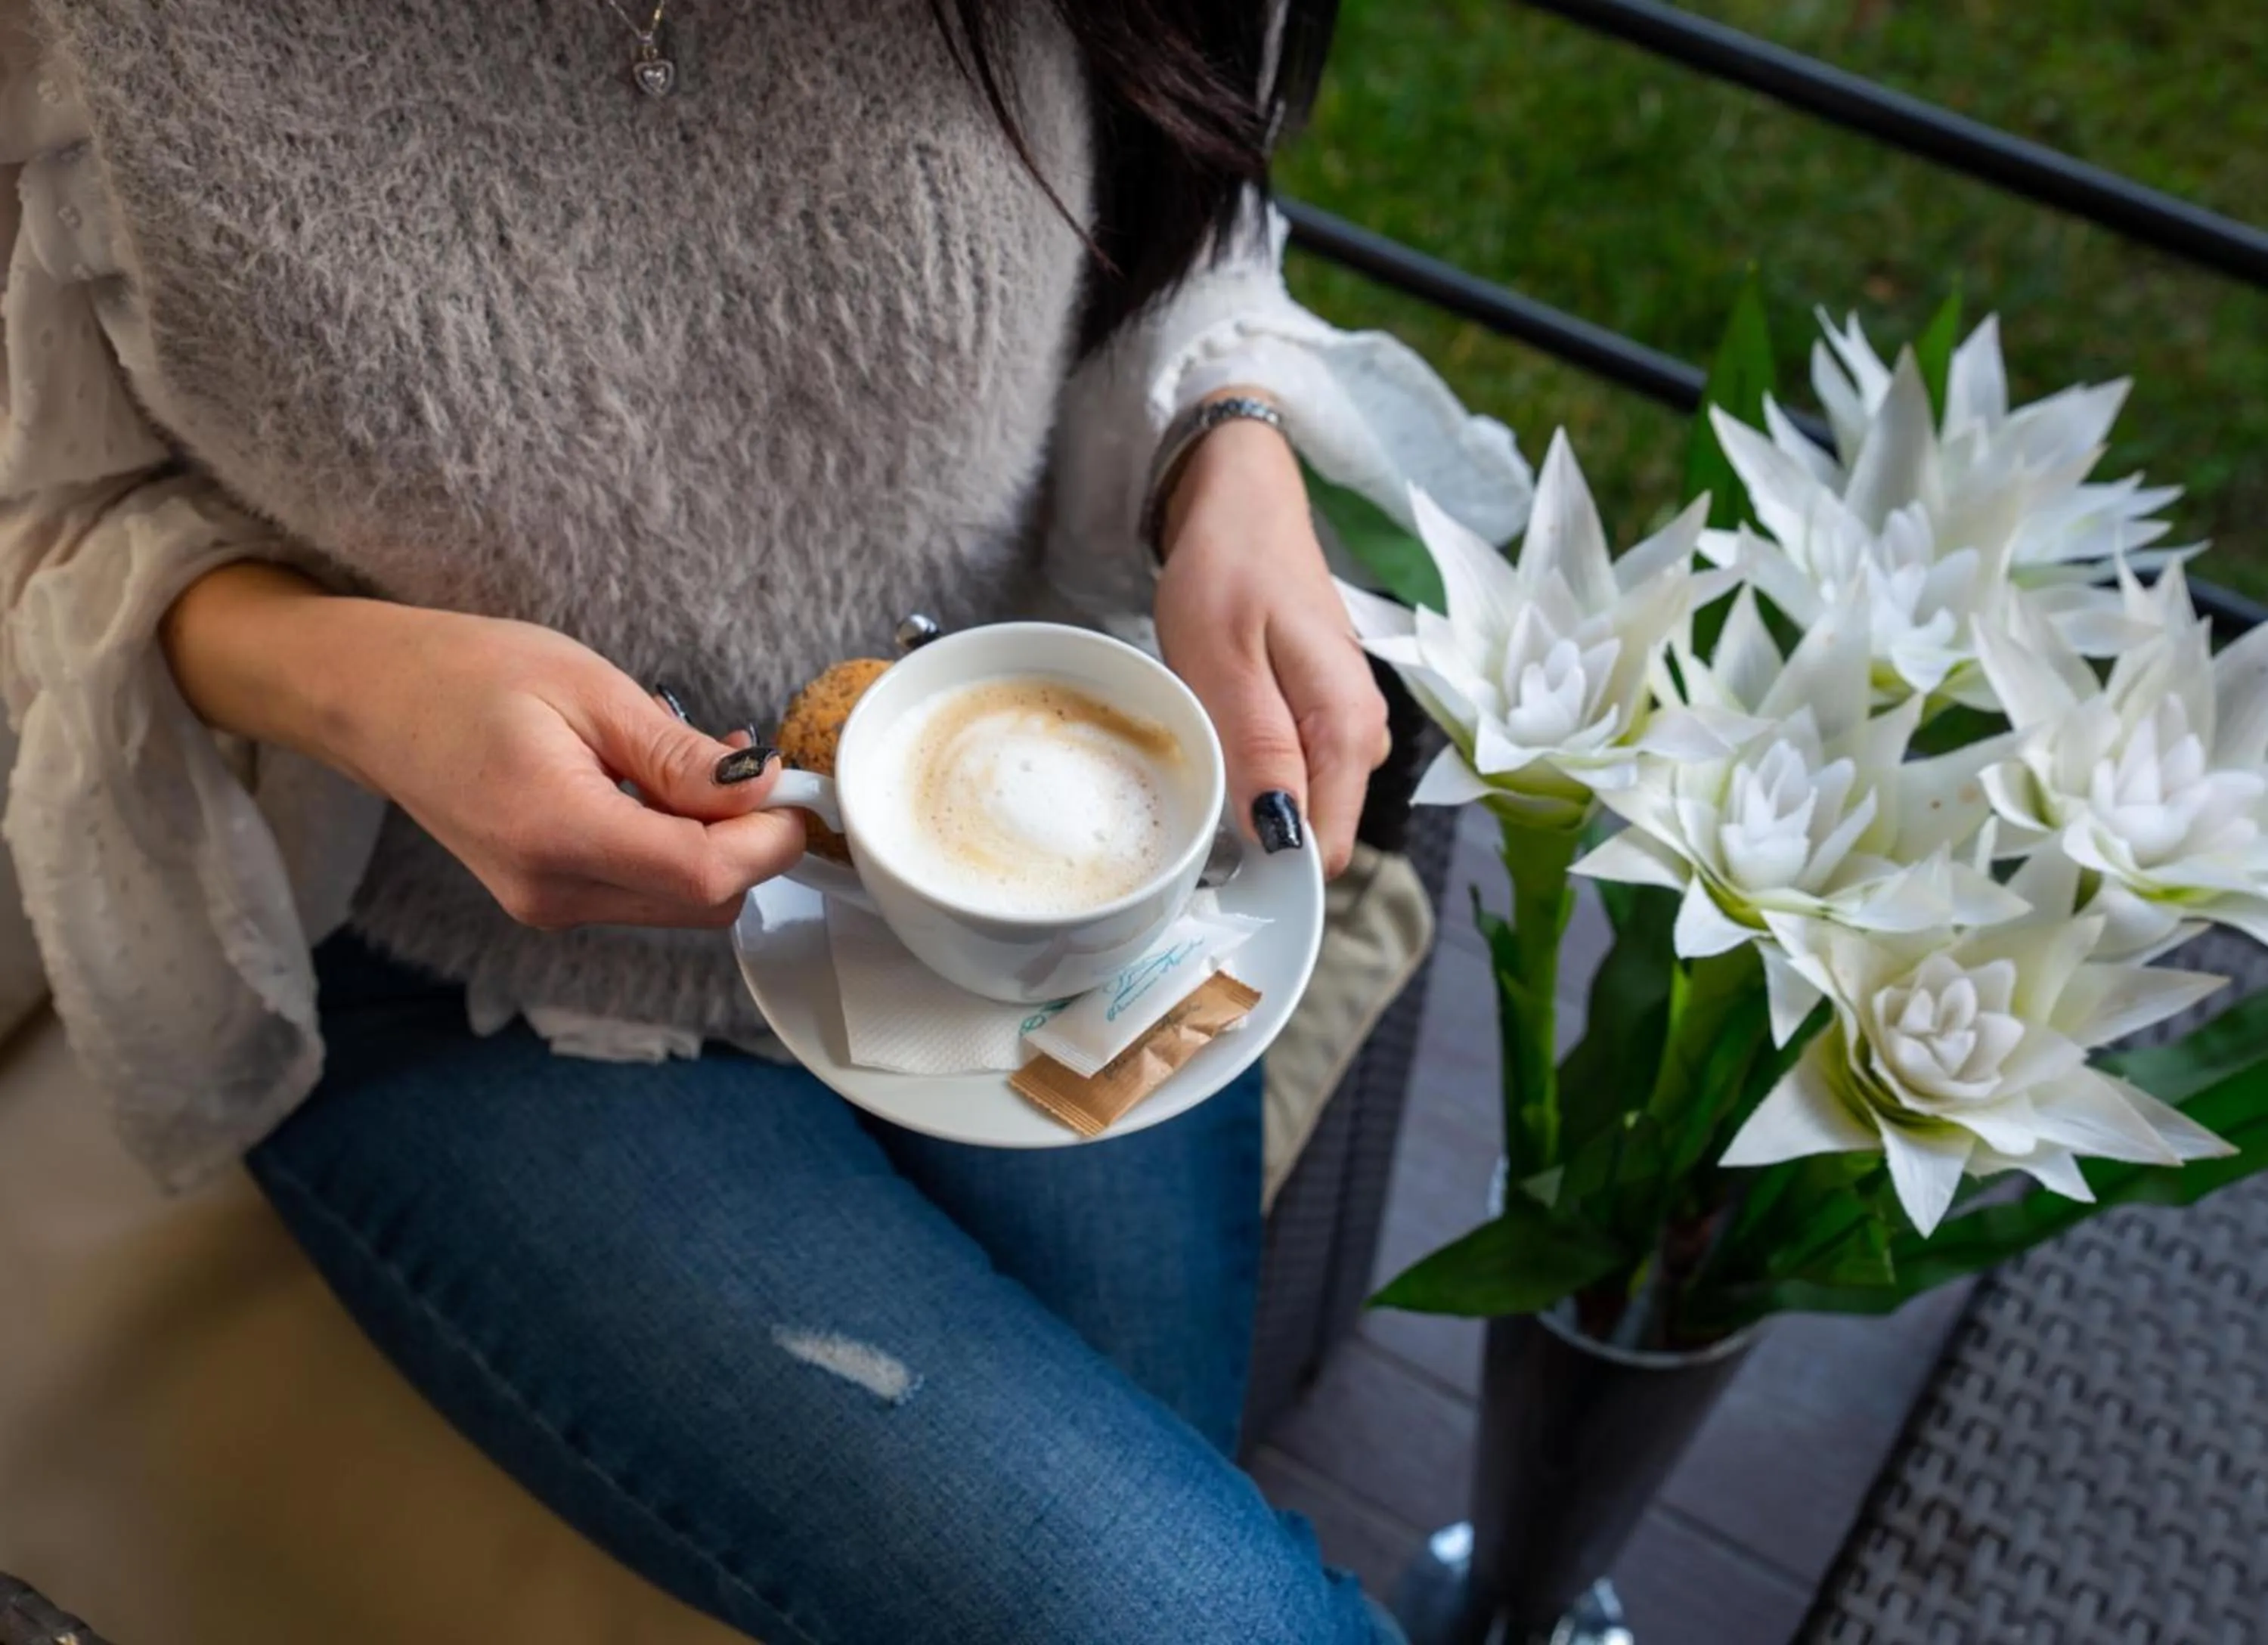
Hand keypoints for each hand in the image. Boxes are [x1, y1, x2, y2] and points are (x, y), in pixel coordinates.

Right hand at [163, 566, 803, 929]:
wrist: (368, 698)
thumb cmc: (464, 674)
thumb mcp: (589, 690)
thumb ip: (677, 755)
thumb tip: (761, 790)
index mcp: (559, 834)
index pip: (707, 876)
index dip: (770, 838)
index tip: (794, 787)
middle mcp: (552, 891)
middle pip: (704, 903)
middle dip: (747, 843)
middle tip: (749, 763)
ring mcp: (545, 905)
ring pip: (679, 904)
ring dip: (712, 846)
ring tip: (697, 764)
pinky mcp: (545, 900)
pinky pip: (641, 892)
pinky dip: (672, 850)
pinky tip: (661, 790)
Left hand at [1153, 403, 1389, 877]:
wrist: (1245, 505)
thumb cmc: (1229, 569)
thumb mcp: (1224, 658)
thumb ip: (1259, 749)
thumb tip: (1279, 838)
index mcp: (1348, 729)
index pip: (1323, 852)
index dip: (1267, 871)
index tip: (1204, 860)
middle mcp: (1364, 738)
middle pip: (1313, 838)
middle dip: (1252, 840)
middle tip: (1187, 793)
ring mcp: (1349, 729)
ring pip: (1301, 810)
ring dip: (1248, 804)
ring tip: (1199, 750)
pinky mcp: (1327, 719)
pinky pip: (1295, 777)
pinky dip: (1253, 772)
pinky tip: (1221, 735)